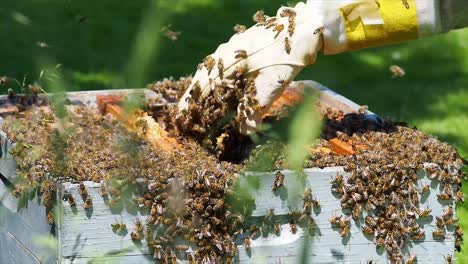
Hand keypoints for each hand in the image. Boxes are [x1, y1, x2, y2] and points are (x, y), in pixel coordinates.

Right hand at [177, 2, 323, 133]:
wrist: (302, 31)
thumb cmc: (284, 60)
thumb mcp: (270, 89)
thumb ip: (255, 111)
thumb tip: (246, 132)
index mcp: (225, 63)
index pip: (200, 86)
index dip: (190, 104)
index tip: (181, 117)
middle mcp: (224, 54)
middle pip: (202, 78)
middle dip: (194, 97)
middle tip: (186, 113)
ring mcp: (232, 47)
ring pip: (212, 70)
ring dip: (205, 87)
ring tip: (200, 102)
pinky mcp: (242, 46)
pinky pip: (222, 64)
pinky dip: (218, 78)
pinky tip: (222, 86)